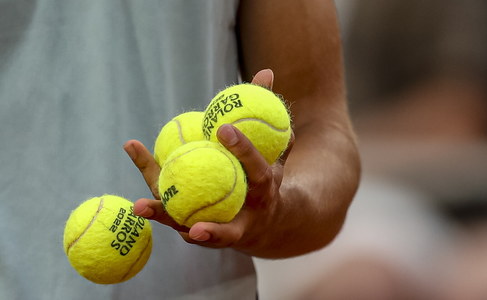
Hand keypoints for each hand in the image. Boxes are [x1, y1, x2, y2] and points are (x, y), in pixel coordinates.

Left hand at [124, 69, 294, 251]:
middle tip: (189, 186)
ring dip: (164, 217)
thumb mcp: (275, 151)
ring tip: (139, 205)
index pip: (255, 166)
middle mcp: (242, 215)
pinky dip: (155, 208)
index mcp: (264, 188)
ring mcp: (218, 228)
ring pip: (189, 225)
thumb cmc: (267, 180)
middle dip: (210, 213)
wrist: (264, 224)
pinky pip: (173, 216)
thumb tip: (265, 72)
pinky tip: (136, 198)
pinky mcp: (197, 232)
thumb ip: (268, 114)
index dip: (242, 148)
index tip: (223, 128)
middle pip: (224, 215)